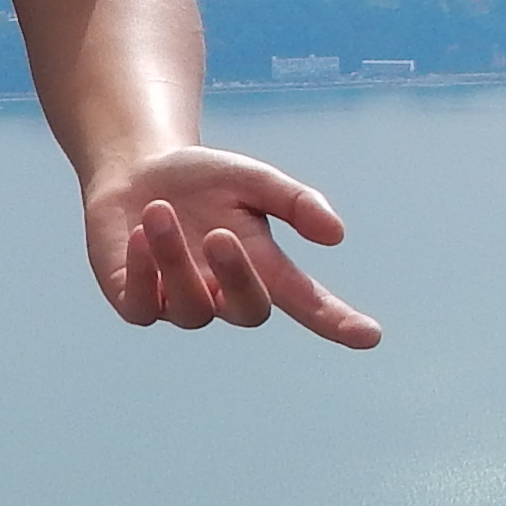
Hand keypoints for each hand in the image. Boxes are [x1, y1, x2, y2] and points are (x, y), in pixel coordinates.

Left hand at [86, 147, 381, 347]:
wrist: (137, 170)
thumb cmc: (204, 180)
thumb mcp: (252, 179)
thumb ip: (294, 202)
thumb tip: (337, 235)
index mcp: (263, 268)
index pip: (308, 304)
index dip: (337, 322)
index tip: (369, 335)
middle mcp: (225, 294)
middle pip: (249, 311)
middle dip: (235, 276)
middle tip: (219, 233)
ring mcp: (180, 304)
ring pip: (190, 308)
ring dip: (174, 259)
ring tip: (158, 209)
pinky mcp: (136, 302)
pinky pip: (142, 307)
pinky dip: (140, 273)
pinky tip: (137, 235)